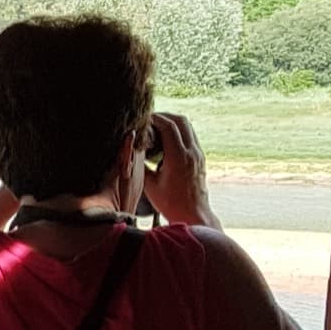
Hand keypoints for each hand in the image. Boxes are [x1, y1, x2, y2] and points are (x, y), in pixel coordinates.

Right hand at [142, 111, 213, 226]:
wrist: (192, 213)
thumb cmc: (170, 202)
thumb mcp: (149, 184)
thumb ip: (140, 164)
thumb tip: (130, 150)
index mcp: (179, 157)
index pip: (168, 126)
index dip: (154, 118)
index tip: (142, 119)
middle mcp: (192, 152)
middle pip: (181, 120)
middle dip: (164, 116)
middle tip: (149, 120)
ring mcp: (198, 154)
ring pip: (187, 126)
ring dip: (172, 123)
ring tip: (156, 129)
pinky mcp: (199, 157)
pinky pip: (189, 136)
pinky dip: (177, 132)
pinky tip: (165, 142)